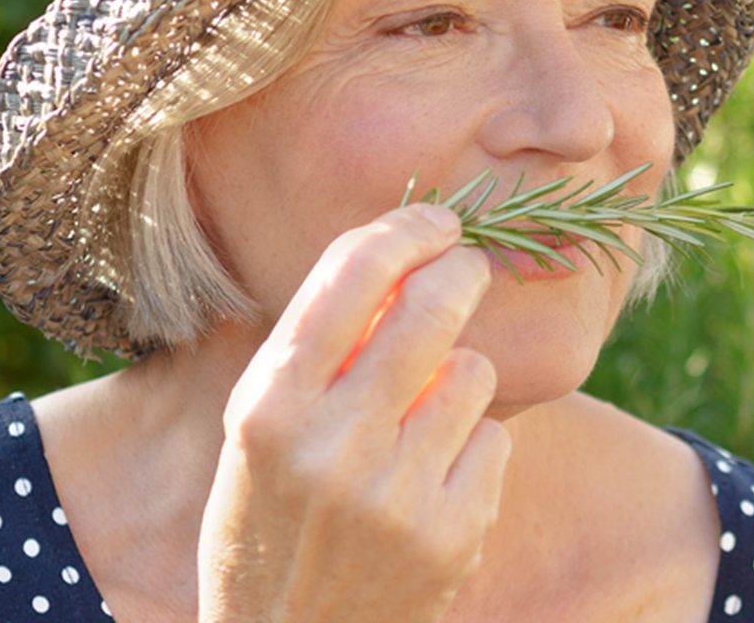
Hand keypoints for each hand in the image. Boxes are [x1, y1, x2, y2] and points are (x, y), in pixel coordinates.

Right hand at [196, 203, 509, 622]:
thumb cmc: (272, 516)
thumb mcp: (260, 428)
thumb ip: (319, 346)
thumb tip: (403, 254)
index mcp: (269, 405)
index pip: (350, 275)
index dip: (404, 228)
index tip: (436, 218)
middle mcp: (330, 444)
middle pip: (430, 307)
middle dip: (461, 269)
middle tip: (466, 265)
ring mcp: (396, 495)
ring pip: (473, 369)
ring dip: (461, 373)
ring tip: (426, 413)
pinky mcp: (452, 535)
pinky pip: (494, 438)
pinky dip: (474, 444)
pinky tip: (437, 478)